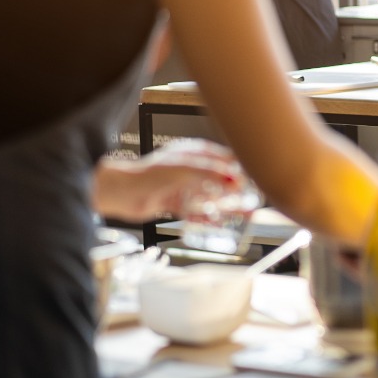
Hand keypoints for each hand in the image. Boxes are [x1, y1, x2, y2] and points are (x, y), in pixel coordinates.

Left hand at [93, 139, 243, 222]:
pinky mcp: (176, 203)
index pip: (224, 159)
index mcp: (195, 153)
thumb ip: (212, 173)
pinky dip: (208, 218)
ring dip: (227, 205)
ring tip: (243, 213)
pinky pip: (196, 212)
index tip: (253, 180)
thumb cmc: (149, 175)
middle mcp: (191, 169)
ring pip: (211, 196)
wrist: (123, 193)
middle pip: (221, 179)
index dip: (240, 169)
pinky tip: (218, 224)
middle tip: (252, 199)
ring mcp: (184, 186)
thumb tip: (234, 179)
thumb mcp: (187, 169)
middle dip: (237, 190)